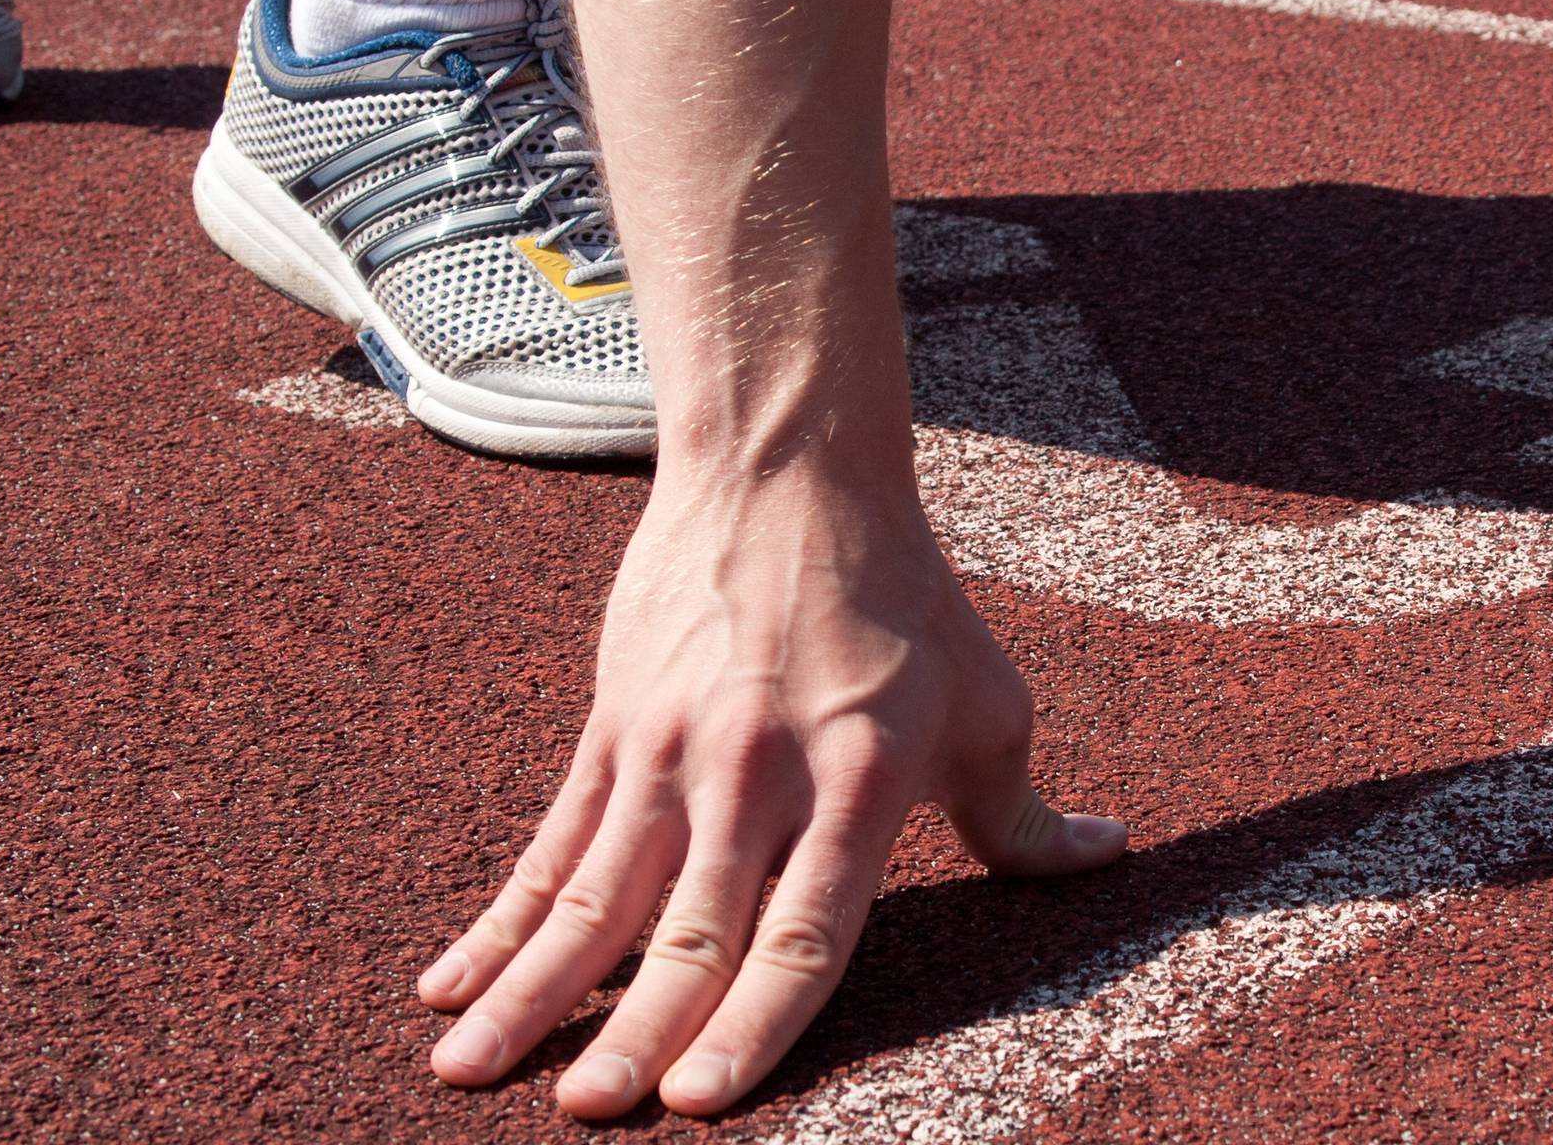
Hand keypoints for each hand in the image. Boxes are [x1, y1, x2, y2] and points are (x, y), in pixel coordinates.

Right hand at [412, 465, 1127, 1117]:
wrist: (790, 471)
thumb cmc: (905, 601)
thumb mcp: (989, 704)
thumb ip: (1026, 814)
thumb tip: (1106, 858)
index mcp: (861, 780)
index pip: (808, 929)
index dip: (755, 1019)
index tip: (703, 1099)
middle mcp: (759, 773)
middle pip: (691, 926)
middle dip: (635, 1029)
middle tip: (589, 1113)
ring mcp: (672, 751)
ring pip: (591, 895)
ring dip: (529, 991)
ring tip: (465, 1071)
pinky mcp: (612, 730)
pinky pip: (548, 844)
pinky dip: (495, 921)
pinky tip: (446, 986)